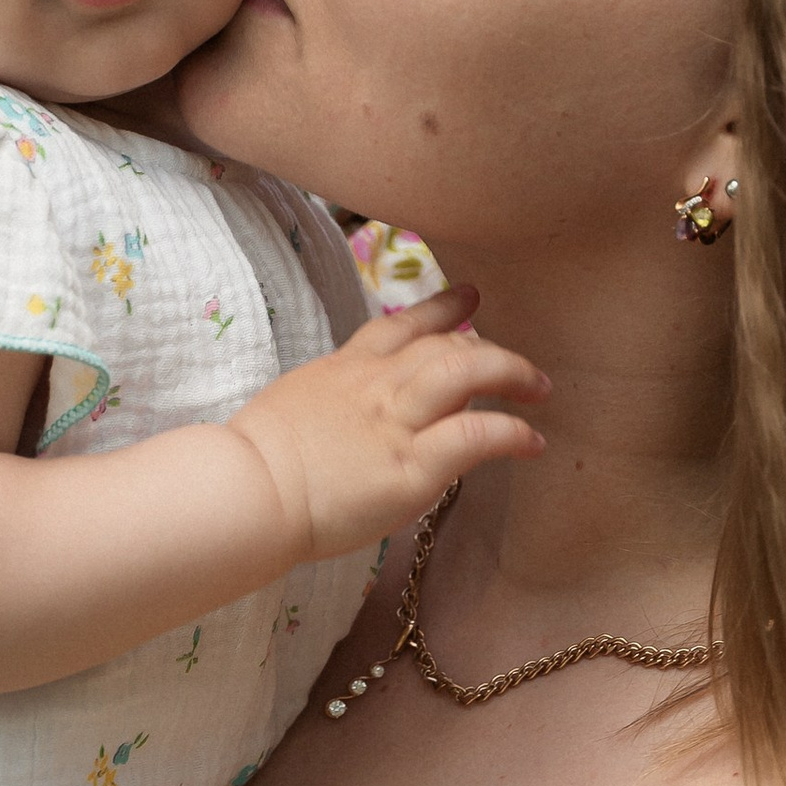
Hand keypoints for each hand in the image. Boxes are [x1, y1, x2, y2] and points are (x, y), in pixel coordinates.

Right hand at [225, 287, 546, 562]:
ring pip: (467, 371)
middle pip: (444, 344)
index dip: (440, 308)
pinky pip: (476, 434)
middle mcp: (376, 385)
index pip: (399, 324)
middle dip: (489, 348)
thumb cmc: (254, 466)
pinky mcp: (412, 465)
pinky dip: (511, 432)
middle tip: (522, 365)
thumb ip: (331, 406)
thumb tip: (356, 419)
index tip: (470, 295)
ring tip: (539, 389)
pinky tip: (532, 441)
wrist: (246, 490)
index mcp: (343, 370)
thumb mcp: (293, 409)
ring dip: (511, 374)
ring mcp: (396, 422)